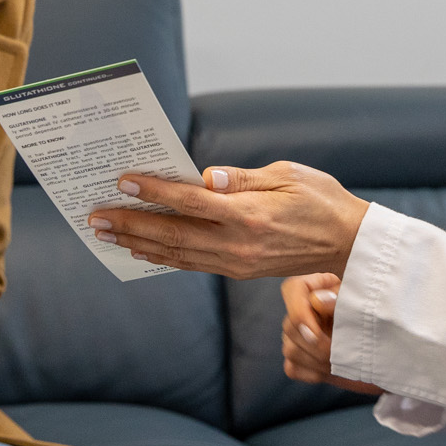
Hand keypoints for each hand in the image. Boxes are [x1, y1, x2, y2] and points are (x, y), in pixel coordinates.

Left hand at [87, 163, 369, 279]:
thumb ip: (243, 177)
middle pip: (173, 234)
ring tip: (108, 233)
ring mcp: (237, 263)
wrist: (349, 245)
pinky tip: (142, 251)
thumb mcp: (288, 174)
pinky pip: (193, 264)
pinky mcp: (239, 272)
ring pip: (177, 254)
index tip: (124, 181)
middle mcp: (238, 243)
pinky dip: (164, 258)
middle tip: (96, 216)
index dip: (154, 192)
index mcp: (249, 214)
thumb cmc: (322, 200)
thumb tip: (204, 176)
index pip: (190, 201)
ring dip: (139, 243)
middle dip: (131, 224)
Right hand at [281, 274, 384, 394]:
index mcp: (317, 288)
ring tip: (341, 362)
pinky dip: (313, 373)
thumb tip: (317, 300)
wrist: (383, 353)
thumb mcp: (364, 307)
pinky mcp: (296, 360)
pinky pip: (292, 368)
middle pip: (290, 325)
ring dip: (318, 361)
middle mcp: (302, 311)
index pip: (293, 289)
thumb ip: (340, 301)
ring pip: (290, 350)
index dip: (298, 311)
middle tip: (339, 352)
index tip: (314, 332)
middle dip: (316, 345)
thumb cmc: (374, 323)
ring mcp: (295, 336)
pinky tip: (331, 370)